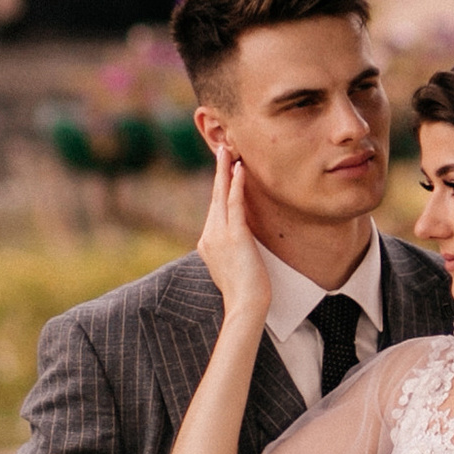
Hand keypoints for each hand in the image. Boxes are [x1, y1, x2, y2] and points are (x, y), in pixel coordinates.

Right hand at [194, 150, 270, 337]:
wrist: (245, 304)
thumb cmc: (244, 290)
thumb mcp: (232, 265)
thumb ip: (230, 249)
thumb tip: (238, 240)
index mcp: (207, 242)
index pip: (214, 208)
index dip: (219, 186)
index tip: (224, 168)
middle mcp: (209, 235)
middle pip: (214, 196)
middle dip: (218, 171)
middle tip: (222, 148)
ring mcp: (219, 235)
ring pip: (221, 195)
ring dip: (225, 171)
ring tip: (228, 151)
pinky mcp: (235, 236)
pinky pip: (235, 204)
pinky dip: (237, 185)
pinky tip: (240, 169)